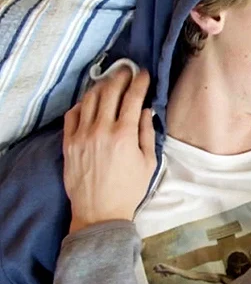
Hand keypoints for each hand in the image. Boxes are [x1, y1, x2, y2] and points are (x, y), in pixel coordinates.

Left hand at [63, 68, 155, 233]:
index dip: (140, 81)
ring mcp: (82, 135)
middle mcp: (101, 130)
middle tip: (127, 71)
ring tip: (109, 82)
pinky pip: (72, 114)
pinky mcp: (68, 143)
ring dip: (101, 86)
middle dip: (120, 77)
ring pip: (89, 99)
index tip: (144, 73)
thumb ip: (147, 133)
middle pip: (109, 92)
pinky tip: (89, 102)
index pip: (132, 97)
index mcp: (125, 134)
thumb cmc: (129, 189)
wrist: (99, 212)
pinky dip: (82, 103)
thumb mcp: (148, 162)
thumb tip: (146, 110)